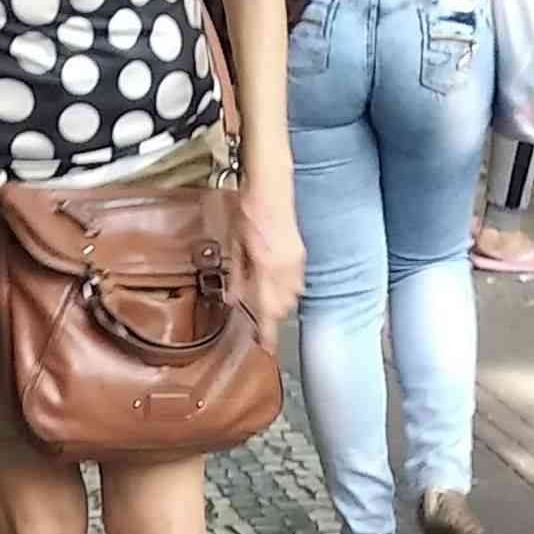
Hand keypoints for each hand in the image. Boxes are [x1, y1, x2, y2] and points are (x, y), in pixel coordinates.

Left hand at [237, 186, 304, 330]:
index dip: (268, 332)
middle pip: (281, 307)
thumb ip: (236, 276)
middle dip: (271, 316)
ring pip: (291, 297)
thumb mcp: (235, 245)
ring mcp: (296, 262)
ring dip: (279, 304)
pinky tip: (275, 284)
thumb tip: (233, 299)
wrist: (271, 186)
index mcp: (266, 268)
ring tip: (265, 301)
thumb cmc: (250, 210)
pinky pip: (296, 283)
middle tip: (259, 321)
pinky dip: (286, 290)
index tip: (267, 347)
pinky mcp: (300, 255)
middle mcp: (285, 269)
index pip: (268, 310)